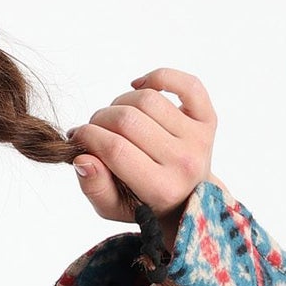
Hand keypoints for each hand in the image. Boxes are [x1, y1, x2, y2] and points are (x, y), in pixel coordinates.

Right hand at [66, 68, 216, 251]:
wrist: (188, 199)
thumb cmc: (145, 201)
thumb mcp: (114, 207)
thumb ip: (95, 188)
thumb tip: (81, 158)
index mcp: (161, 189)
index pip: (115, 150)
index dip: (88, 137)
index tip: (77, 136)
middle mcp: (184, 162)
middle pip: (128, 121)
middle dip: (100, 119)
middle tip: (95, 129)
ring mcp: (198, 138)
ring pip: (147, 99)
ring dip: (120, 102)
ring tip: (116, 118)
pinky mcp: (208, 119)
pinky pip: (187, 83)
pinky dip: (158, 77)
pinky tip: (140, 88)